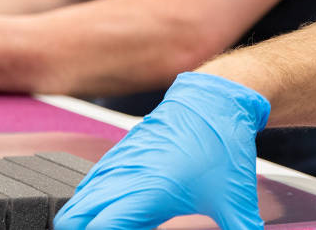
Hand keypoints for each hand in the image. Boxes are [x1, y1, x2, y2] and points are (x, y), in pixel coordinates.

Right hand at [54, 72, 267, 229]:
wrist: (215, 99)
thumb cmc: (223, 145)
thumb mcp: (236, 200)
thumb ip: (241, 228)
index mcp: (148, 192)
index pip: (100, 228)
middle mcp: (124, 178)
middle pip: (74, 218)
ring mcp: (117, 164)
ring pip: (76, 202)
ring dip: (81, 219)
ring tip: (102, 228)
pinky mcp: (117, 155)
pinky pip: (87, 185)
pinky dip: (86, 203)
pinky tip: (103, 213)